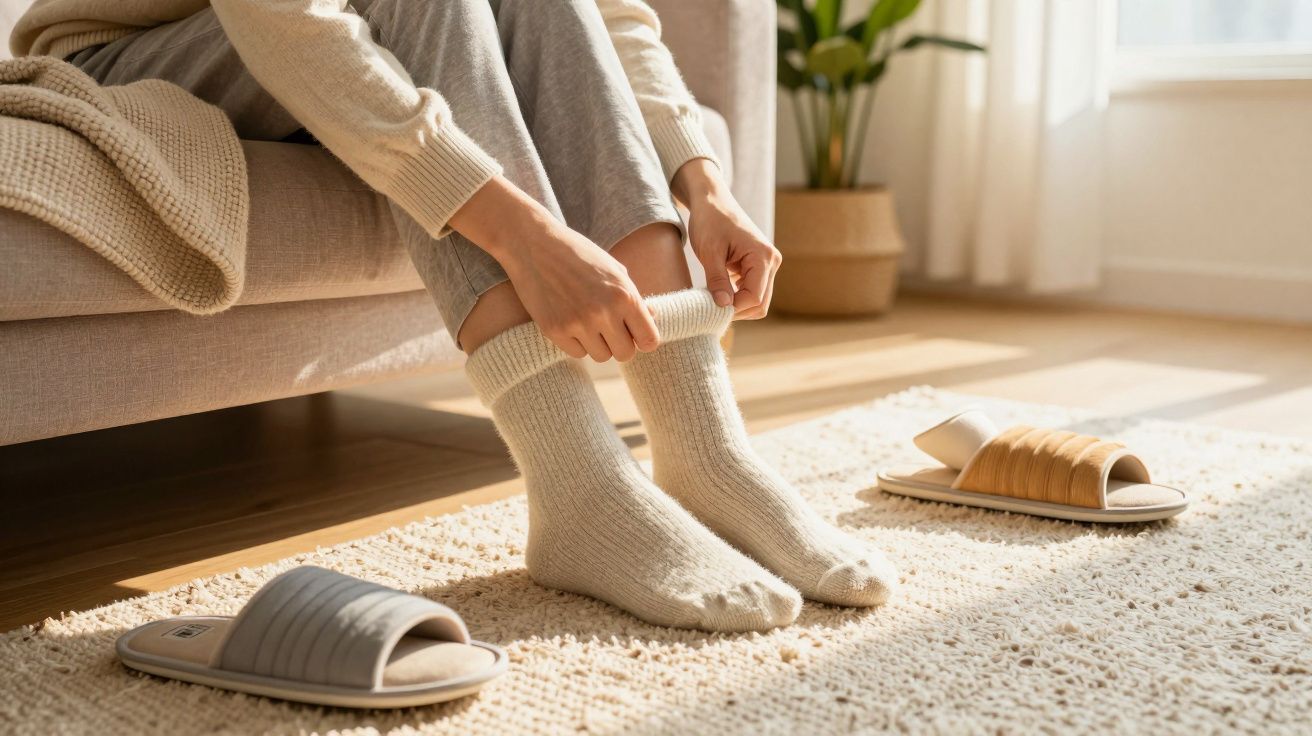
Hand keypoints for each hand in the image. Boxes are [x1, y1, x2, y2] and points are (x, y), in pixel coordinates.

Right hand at [449, 176, 658, 361]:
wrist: (534, 243)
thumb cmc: (578, 254)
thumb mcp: (613, 269)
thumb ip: (634, 297)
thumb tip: (653, 319)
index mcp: (624, 295)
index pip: (649, 341)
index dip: (644, 339)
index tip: (636, 334)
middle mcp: (603, 312)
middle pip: (625, 354)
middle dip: (621, 344)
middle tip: (610, 329)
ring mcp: (577, 324)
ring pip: (601, 356)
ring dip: (598, 344)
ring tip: (588, 320)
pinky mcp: (554, 330)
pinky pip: (576, 353)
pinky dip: (576, 342)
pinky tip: (570, 319)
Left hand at [672, 160, 781, 319]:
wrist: (712, 201)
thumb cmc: (710, 221)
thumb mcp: (709, 251)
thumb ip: (717, 280)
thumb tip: (722, 307)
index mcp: (763, 256)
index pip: (754, 297)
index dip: (734, 308)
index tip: (710, 308)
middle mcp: (771, 262)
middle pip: (760, 304)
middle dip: (737, 310)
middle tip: (710, 308)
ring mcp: (767, 265)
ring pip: (757, 301)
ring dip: (737, 305)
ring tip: (713, 299)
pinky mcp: (759, 267)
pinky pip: (752, 292)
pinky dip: (737, 298)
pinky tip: (719, 293)